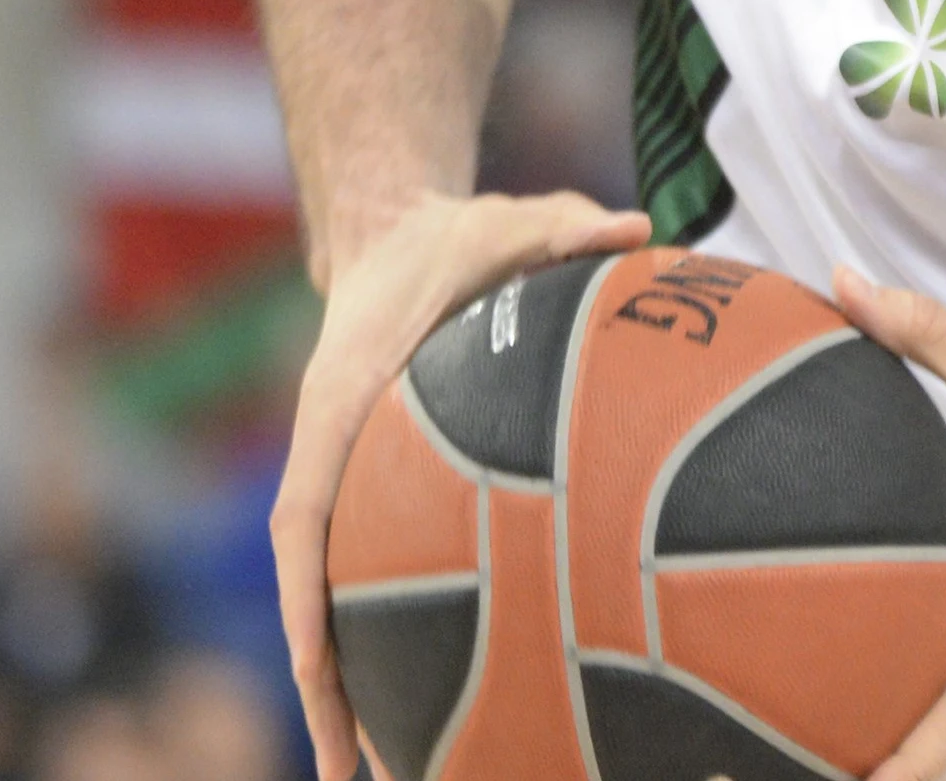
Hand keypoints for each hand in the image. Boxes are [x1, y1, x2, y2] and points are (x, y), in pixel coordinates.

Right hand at [271, 191, 652, 780]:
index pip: (306, 516)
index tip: (316, 666)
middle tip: (361, 772)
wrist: (396, 235)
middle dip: (330, 687)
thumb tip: (639, 226)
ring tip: (395, 775)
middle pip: (316, 593)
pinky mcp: (379, 495)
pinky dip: (404, 640)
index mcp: (338, 408)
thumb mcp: (505, 219)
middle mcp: (332, 459)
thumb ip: (563, 224)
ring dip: (359, 690)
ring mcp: (350, 483)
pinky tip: (455, 698)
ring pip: (344, 604)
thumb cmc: (450, 236)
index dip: (308, 595)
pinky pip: (386, 577)